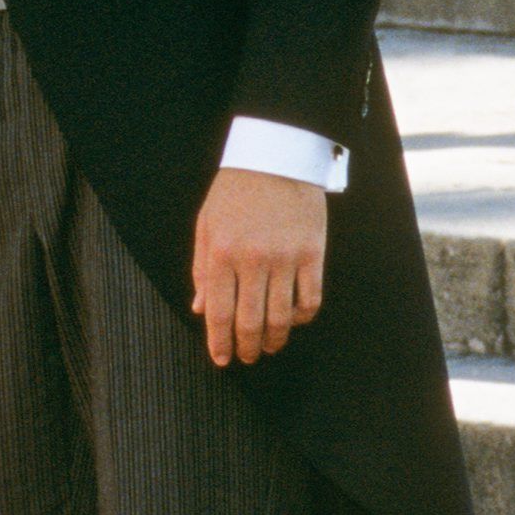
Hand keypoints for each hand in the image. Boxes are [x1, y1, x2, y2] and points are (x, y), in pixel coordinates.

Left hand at [194, 166, 325, 366]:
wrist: (276, 155)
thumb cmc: (236, 191)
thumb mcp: (207, 225)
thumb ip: (202, 269)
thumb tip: (201, 309)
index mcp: (221, 253)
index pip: (219, 313)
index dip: (220, 343)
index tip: (222, 359)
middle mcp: (253, 259)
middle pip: (250, 322)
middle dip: (248, 348)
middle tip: (248, 357)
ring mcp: (285, 258)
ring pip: (282, 317)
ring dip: (275, 339)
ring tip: (271, 345)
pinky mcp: (312, 253)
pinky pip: (310, 299)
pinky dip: (302, 317)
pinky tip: (295, 320)